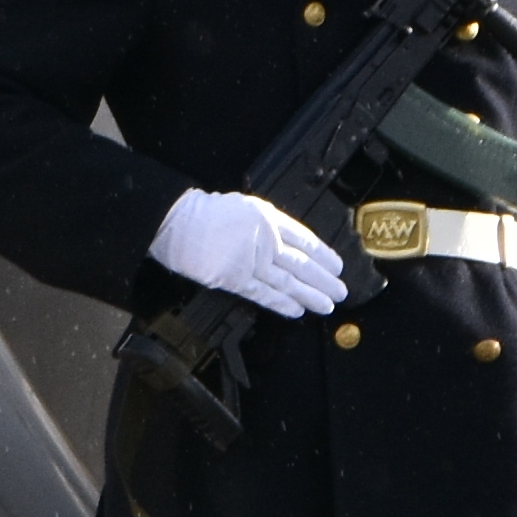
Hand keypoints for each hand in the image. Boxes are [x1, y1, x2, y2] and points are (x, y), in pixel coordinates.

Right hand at [149, 188, 342, 320]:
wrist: (175, 222)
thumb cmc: (203, 212)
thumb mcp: (244, 207)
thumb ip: (266, 224)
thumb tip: (285, 241)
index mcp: (268, 218)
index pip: (305, 239)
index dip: (323, 255)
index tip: (337, 266)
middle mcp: (265, 240)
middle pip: (302, 264)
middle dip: (324, 279)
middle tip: (340, 290)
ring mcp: (251, 261)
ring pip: (289, 282)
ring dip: (311, 295)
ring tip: (326, 305)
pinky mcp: (235, 279)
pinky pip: (264, 294)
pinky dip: (282, 304)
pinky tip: (297, 309)